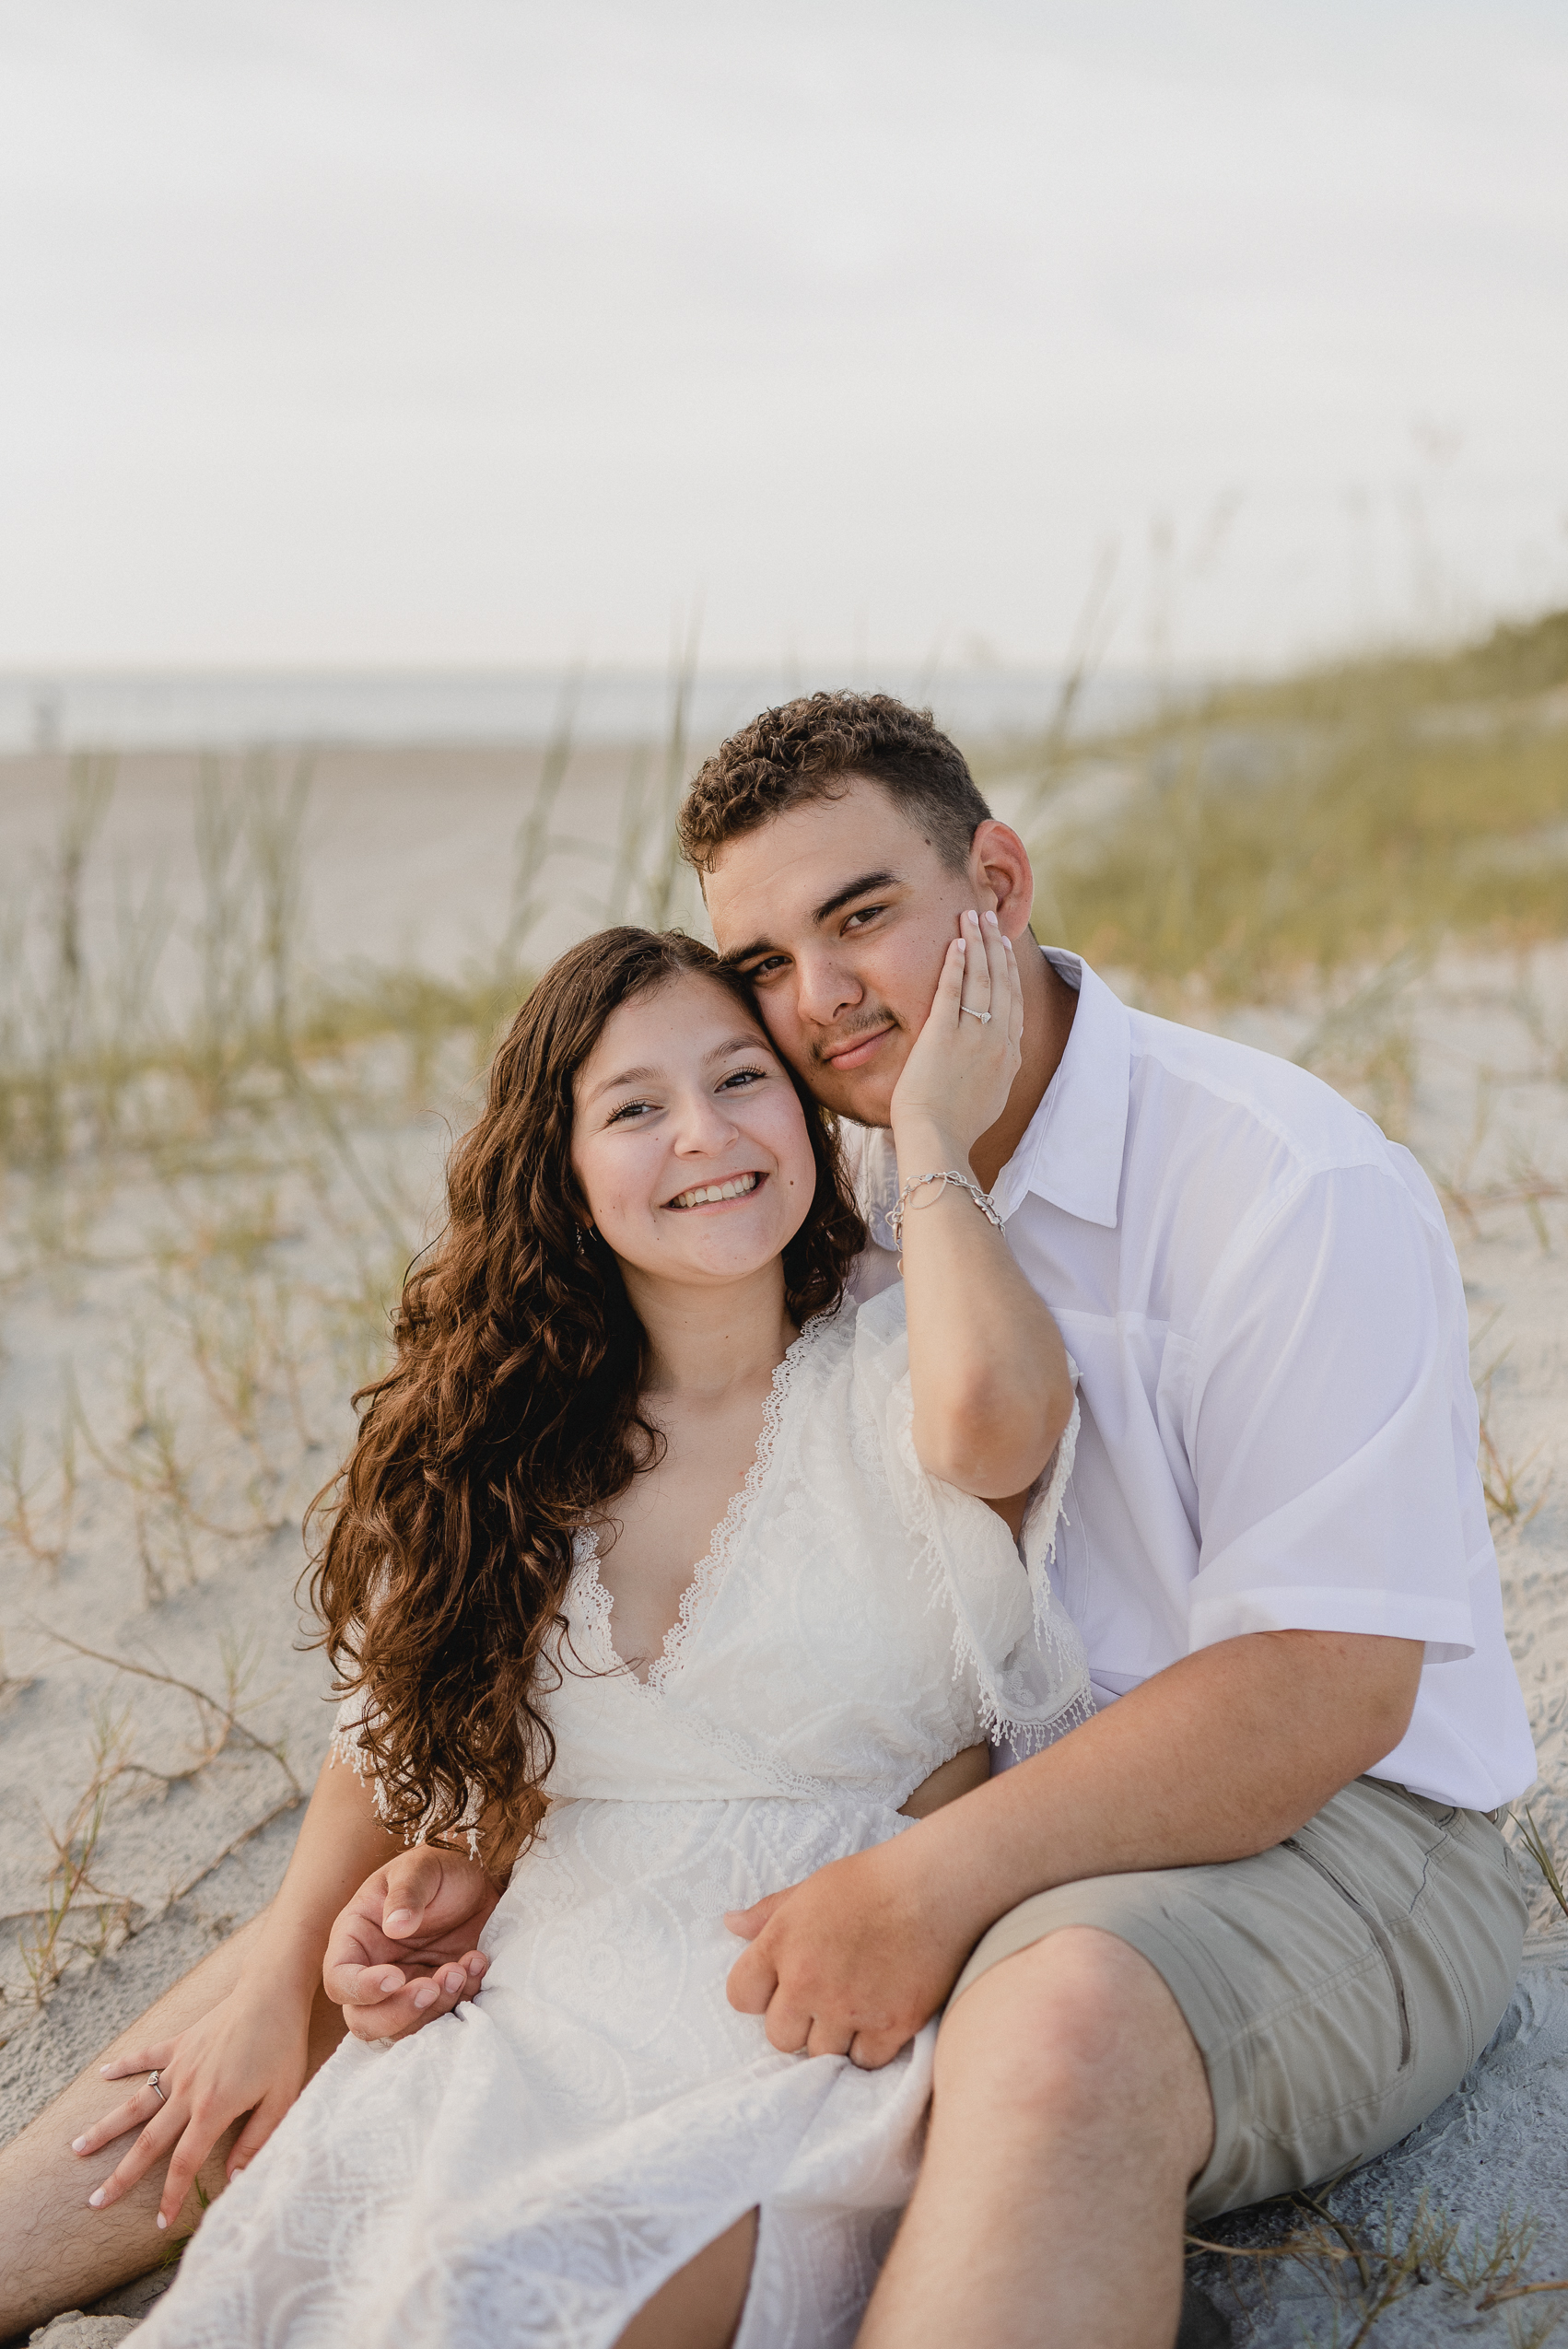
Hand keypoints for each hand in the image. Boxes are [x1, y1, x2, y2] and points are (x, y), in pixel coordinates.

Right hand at [73, 1985, 310, 2229]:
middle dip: (121, 2175)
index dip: (171, 2196)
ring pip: (135, 2103)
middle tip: (95, 2201)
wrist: (272, 1992)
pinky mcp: (181, 2042)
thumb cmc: (283, 2046)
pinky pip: (146, 2056)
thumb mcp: (281, 2098)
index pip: (184, 2163)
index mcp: (213, 2109)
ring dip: (106, 2128)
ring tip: (77, 2149)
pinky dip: (124, 2065)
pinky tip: (103, 2074)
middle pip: (148, 2142)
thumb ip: (256, 2140)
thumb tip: (235, 2178)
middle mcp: (188, 2091)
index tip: (158, 2222)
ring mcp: (180, 2065)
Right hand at [323, 1844, 500, 2040]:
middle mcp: (374, 1971)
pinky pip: (442, 2018)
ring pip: (404, 2028)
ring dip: (435, 2008)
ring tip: (463, 1968)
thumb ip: (407, 1892)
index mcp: (355, 1939)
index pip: (340, 1980)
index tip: (396, 1976)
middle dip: (399, 2012)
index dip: (361, 1989)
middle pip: (364, 2021)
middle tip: (433, 1986)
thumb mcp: (422, 1867)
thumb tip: (394, 1926)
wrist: (481, 1879)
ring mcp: (406, 1989)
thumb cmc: (441, 1867)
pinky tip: (477, 1963)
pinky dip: (462, 2000)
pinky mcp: (437, 1998)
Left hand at [724, 1835, 974, 2069]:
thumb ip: (768, 1912)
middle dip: (798, 2023)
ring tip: (856, 2008)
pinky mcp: (890, 2025)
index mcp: (782, 1943)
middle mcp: (808, 1981)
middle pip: (779, 2037)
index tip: (781, 1987)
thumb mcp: (811, 1887)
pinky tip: (880, 2021)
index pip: (740, 1996)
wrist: (937, 1886)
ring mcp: (849, 2007)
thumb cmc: (873, 1880)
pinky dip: (871, 2048)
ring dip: (835, 2037)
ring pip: (821, 2055)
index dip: (759, 1995)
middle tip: (825, 2000)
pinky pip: (864, 2061)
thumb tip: (730, 1924)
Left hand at [889, 909, 1022, 1166]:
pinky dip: (956, 964)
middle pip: (1002, 982)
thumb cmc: (954, 1129)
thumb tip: (992, 1066)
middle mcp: (998, 1041)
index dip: (1010, 971)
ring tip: (972, 916)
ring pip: (981, 979)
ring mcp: (972, 1037)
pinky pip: (952, 990)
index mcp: (1010, 1057)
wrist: (938, 1142)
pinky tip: (955, 942)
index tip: (1004, 949)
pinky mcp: (943, 1036)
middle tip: (990, 919)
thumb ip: (993, 1075)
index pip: (1014, 1003)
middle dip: (996, 946)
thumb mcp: (988, 1101)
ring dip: (978, 943)